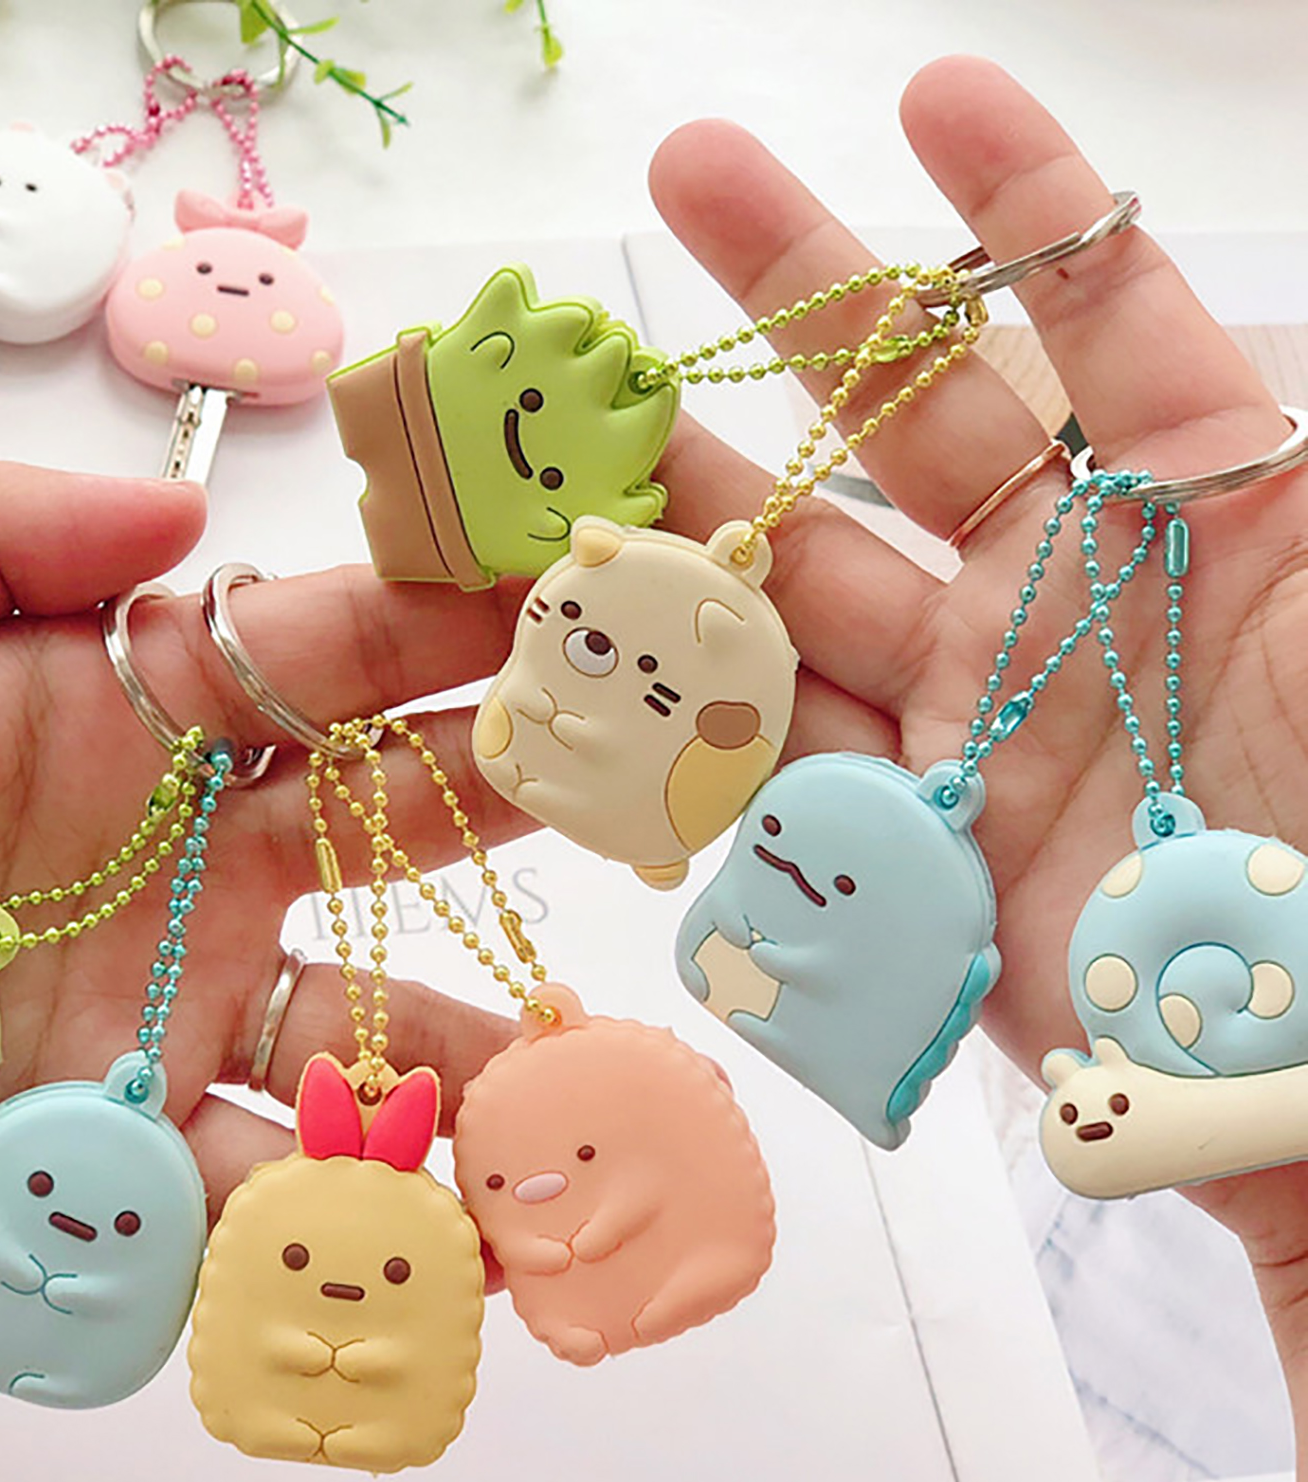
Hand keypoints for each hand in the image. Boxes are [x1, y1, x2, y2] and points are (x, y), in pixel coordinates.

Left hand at [0, 466, 530, 1244]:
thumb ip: (4, 538)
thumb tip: (186, 502)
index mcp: (130, 712)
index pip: (333, 658)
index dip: (458, 628)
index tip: (577, 607)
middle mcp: (179, 855)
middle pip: (389, 839)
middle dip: (522, 816)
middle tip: (652, 806)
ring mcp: (153, 1003)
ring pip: (348, 1036)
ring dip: (462, 1066)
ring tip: (580, 1091)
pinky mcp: (97, 1137)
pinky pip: (240, 1182)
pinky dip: (335, 1214)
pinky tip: (445, 1246)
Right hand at [649, 60, 1307, 1290]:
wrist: (1303, 1054)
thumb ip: (1290, 449)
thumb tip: (1214, 325)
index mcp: (1203, 512)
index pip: (1103, 319)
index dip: (1019, 205)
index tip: (928, 95)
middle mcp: (1062, 594)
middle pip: (907, 414)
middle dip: (796, 289)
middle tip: (686, 171)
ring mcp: (964, 716)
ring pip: (799, 575)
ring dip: (692, 493)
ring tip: (579, 418)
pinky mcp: (892, 838)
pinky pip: (769, 752)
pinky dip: (682, 697)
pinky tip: (595, 631)